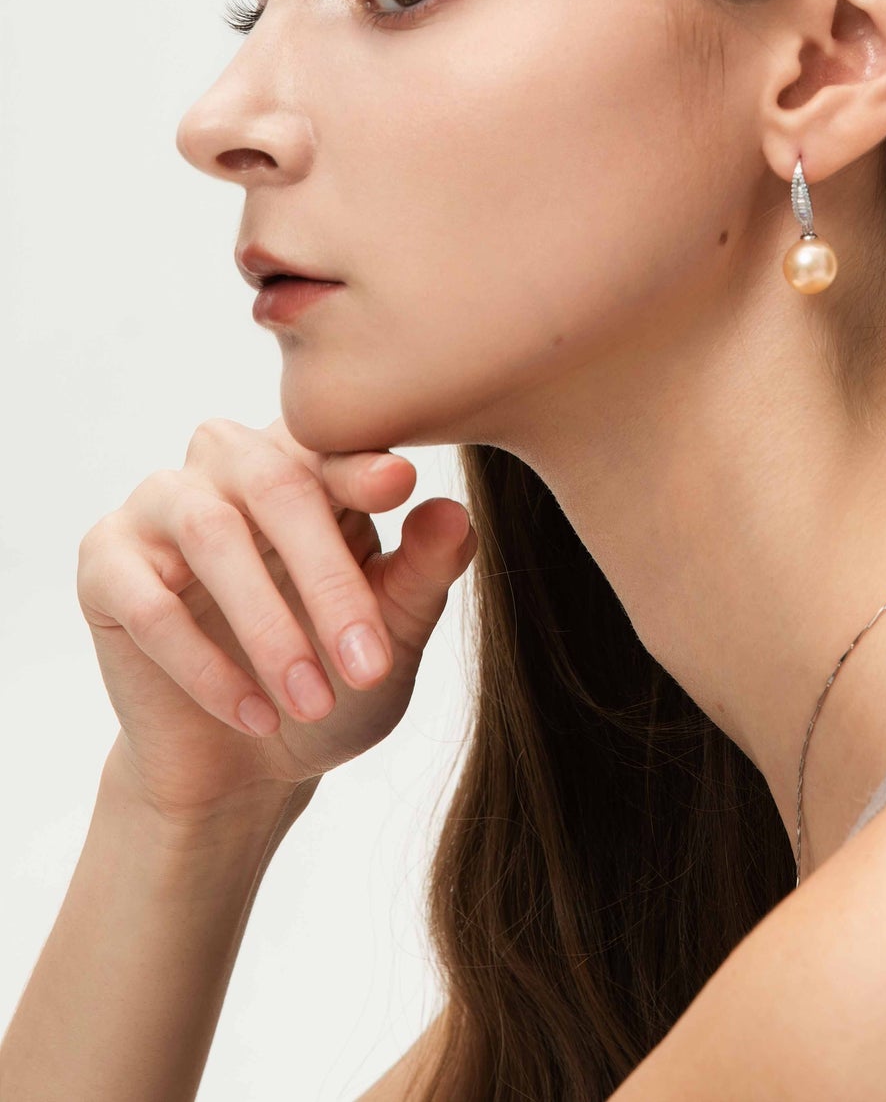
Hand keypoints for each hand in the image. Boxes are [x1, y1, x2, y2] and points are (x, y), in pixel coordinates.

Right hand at [76, 416, 476, 826]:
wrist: (249, 762)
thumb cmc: (334, 680)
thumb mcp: (393, 634)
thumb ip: (425, 571)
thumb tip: (456, 510)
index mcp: (308, 463)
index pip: (333, 446)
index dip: (362, 465)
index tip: (399, 485)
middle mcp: (231, 464)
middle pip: (277, 485)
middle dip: (328, 578)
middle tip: (370, 665)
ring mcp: (161, 506)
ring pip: (211, 535)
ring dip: (268, 628)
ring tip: (314, 701)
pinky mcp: (105, 564)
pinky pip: (149, 602)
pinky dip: (205, 665)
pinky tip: (256, 715)